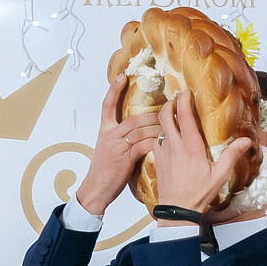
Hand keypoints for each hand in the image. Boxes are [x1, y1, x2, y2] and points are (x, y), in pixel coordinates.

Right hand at [73, 75, 162, 216]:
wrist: (95, 189)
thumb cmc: (104, 171)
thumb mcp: (109, 149)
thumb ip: (122, 138)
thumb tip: (141, 131)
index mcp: (104, 131)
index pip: (107, 105)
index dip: (114, 89)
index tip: (122, 76)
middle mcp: (109, 135)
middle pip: (134, 118)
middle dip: (153, 115)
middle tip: (169, 110)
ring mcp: (116, 146)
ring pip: (140, 130)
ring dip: (158, 128)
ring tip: (171, 126)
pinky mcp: (123, 158)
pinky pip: (143, 145)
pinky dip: (155, 143)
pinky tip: (164, 142)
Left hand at [150, 89, 253, 216]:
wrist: (177, 210)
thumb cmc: (198, 193)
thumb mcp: (219, 175)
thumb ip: (231, 155)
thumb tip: (246, 141)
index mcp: (191, 146)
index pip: (183, 114)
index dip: (183, 100)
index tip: (187, 93)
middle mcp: (174, 145)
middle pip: (165, 115)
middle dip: (170, 103)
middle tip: (177, 100)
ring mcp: (163, 152)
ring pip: (159, 127)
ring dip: (165, 119)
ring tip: (173, 117)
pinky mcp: (156, 160)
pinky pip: (156, 140)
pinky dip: (161, 134)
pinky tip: (169, 138)